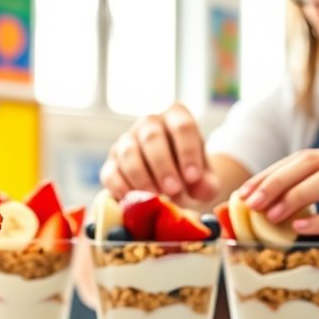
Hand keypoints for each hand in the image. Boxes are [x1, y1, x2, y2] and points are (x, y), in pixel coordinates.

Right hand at [99, 103, 219, 201]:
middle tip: (174, 189)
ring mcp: (127, 141)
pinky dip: (121, 187)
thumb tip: (201, 188)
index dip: (188, 151)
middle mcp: (149, 123)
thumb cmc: (189, 173)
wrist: (171, 182)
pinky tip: (134, 201)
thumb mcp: (205, 178)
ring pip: (128, 152)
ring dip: (142, 177)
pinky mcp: (112, 163)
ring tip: (155, 197)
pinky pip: (111, 173)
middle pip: (152, 137)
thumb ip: (207, 183)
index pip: (182, 126)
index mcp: (176, 117)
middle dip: (163, 165)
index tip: (193, 177)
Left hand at [238, 146, 318, 276]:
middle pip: (312, 161)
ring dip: (296, 195)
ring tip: (270, 214)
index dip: (270, 173)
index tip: (244, 194)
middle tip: (250, 202)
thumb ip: (315, 199)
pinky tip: (301, 228)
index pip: (302, 158)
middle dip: (276, 180)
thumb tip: (265, 207)